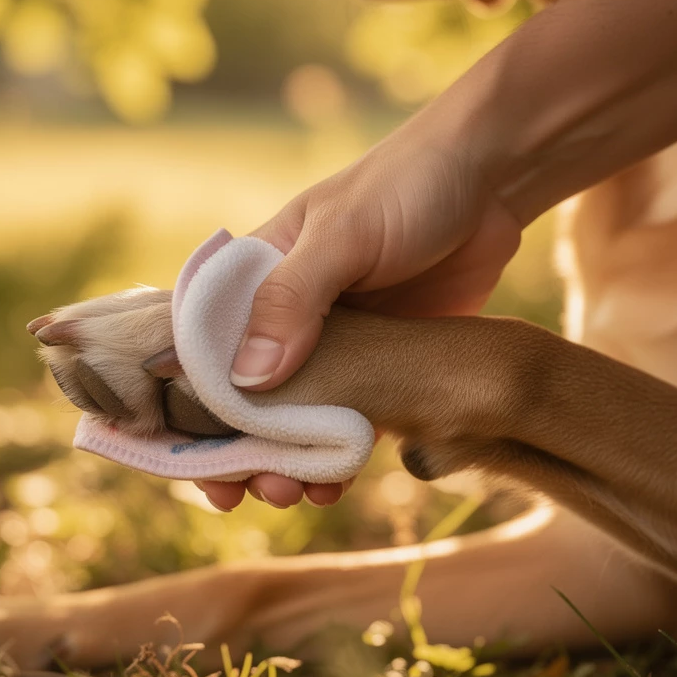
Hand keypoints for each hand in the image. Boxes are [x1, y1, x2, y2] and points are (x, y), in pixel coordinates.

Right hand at [203, 103, 521, 509]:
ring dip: (284, 462)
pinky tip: (335, 484)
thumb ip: (293, 298)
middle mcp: (282, 315)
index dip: (185, 407)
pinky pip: (346, 420)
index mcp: (253, 277)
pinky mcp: (378, 362)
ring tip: (296, 494)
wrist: (491, 182)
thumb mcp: (344, 235)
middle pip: (240, 396)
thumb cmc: (406, 187)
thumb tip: (246, 379)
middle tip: (246, 491)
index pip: (198, 349)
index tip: (187, 459)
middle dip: (236, 449)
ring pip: (291, 419)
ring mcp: (331, 343)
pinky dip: (334, 456)